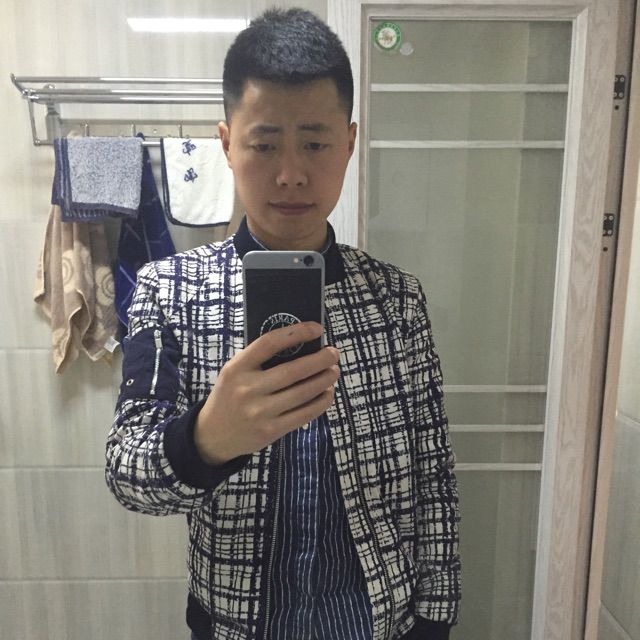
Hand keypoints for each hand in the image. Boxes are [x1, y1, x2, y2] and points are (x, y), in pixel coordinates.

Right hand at [194, 321, 339, 464]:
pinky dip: (321, 402)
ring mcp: (260, 412)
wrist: (213, 435)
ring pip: (303, 393)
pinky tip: (328, 393)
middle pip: (294, 370)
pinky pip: (304, 414)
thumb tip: (302, 344)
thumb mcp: (234, 372)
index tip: (316, 329)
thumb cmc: (230, 395)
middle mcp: (248, 389)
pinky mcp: (271, 431)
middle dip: (320, 360)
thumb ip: (260, 360)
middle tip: (333, 353)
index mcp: (237, 368)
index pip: (270, 343)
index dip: (297, 333)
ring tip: (334, 371)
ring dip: (324, 380)